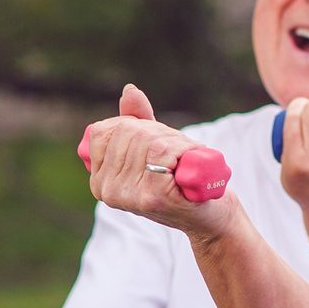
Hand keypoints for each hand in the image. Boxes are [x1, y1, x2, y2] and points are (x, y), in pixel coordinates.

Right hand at [81, 85, 234, 236]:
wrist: (209, 216)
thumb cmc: (179, 181)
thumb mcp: (152, 150)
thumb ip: (136, 121)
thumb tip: (130, 91)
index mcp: (99, 180)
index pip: (103, 131)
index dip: (134, 126)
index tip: (156, 140)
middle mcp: (107, 190)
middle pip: (128, 132)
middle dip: (158, 132)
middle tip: (178, 151)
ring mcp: (127, 195)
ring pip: (146, 139)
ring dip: (174, 141)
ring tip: (185, 160)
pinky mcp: (151, 196)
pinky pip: (161, 150)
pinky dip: (182, 148)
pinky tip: (190, 164)